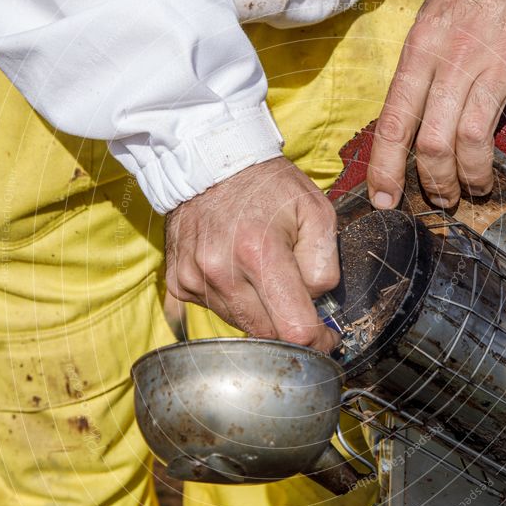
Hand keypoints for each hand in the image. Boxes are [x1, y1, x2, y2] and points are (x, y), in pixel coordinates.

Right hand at [165, 157, 340, 351]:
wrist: (209, 163)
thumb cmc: (269, 186)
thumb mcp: (317, 212)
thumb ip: (326, 266)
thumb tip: (316, 306)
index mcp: (260, 253)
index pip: (293, 329)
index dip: (316, 342)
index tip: (326, 338)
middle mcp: (221, 272)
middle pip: (266, 335)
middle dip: (289, 328)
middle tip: (301, 305)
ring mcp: (195, 279)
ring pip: (242, 326)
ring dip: (262, 313)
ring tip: (265, 275)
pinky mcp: (179, 283)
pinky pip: (217, 311)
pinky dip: (236, 302)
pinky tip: (239, 272)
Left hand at [367, 0, 505, 208]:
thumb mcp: (429, 25)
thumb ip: (417, 76)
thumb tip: (402, 132)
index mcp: (422, 51)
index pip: (394, 123)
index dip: (385, 170)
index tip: (384, 200)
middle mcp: (458, 61)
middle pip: (434, 143)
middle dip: (436, 183)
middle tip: (442, 197)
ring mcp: (502, 66)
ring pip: (476, 143)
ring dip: (475, 178)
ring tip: (479, 187)